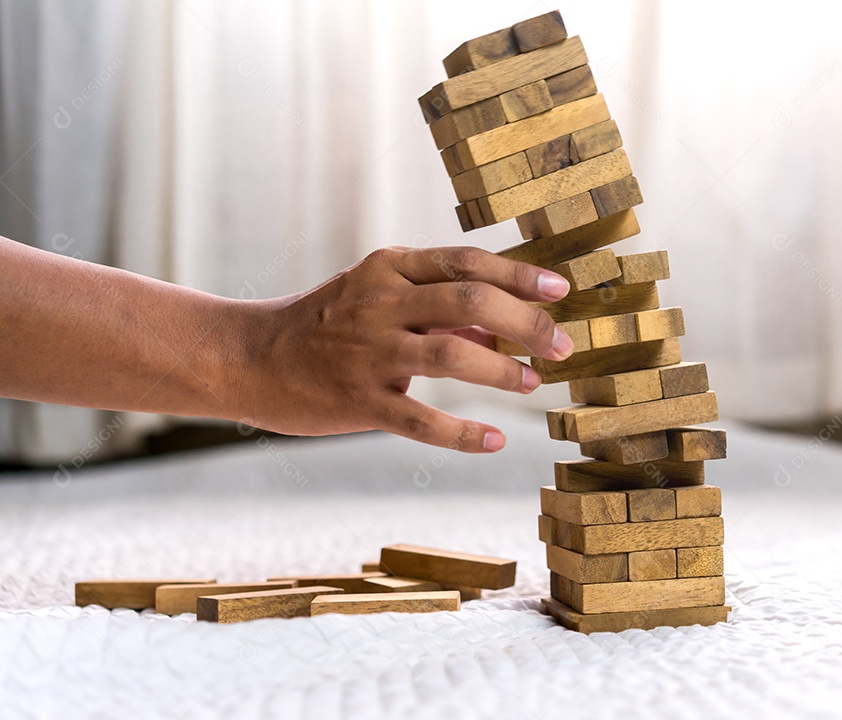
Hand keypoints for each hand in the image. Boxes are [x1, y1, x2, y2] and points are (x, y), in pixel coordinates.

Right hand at [234, 246, 572, 450]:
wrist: (251, 358)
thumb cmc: (327, 324)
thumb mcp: (379, 298)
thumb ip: (440, 309)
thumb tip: (504, 330)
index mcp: (389, 269)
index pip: (467, 262)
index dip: (520, 276)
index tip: (561, 290)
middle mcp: (381, 303)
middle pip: (470, 302)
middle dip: (527, 322)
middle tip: (561, 346)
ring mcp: (369, 352)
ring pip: (452, 355)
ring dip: (502, 371)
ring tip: (531, 383)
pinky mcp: (357, 400)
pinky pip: (420, 421)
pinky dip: (463, 434)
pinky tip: (493, 441)